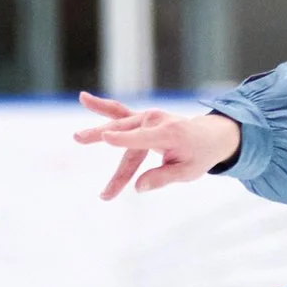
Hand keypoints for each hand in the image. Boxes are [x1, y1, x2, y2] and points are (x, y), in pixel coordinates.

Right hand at [73, 92, 243, 198]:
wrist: (209, 136)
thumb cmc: (198, 156)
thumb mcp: (187, 172)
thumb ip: (162, 178)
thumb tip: (137, 188)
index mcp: (169, 134)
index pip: (142, 138)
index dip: (123, 139)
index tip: (105, 138)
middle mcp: (155, 121)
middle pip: (125, 136)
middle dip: (102, 139)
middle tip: (78, 139)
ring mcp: (147, 117)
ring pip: (119, 125)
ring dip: (97, 131)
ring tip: (76, 135)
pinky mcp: (142, 119)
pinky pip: (120, 113)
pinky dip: (103, 107)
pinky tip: (84, 98)